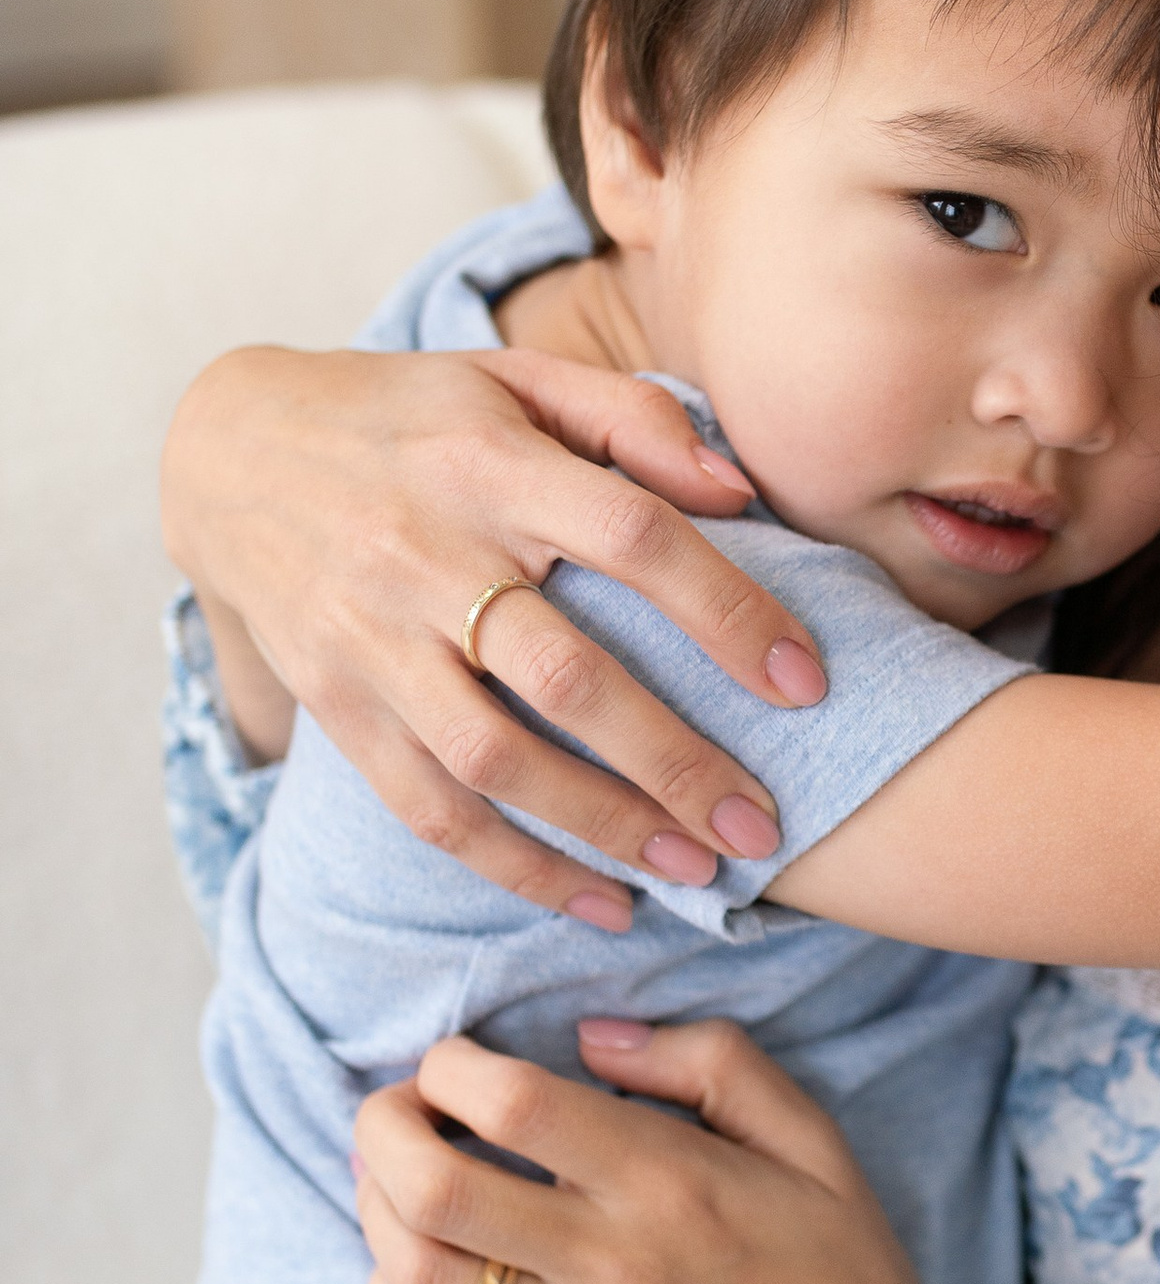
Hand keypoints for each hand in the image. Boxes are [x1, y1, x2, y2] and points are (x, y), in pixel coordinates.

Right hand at [162, 341, 831, 923]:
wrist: (228, 455)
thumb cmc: (412, 417)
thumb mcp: (515, 378)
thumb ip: (634, 420)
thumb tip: (741, 490)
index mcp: (489, 465)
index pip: (630, 535)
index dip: (726, 609)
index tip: (805, 682)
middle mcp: (426, 556)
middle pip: (568, 677)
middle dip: (677, 762)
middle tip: (764, 826)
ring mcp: (372, 641)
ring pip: (496, 761)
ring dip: (604, 829)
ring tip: (696, 875)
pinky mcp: (336, 707)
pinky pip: (429, 809)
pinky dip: (518, 869)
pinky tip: (600, 905)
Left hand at [353, 1021, 1138, 1283]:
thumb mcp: (817, 1145)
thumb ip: (715, 1064)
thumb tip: (595, 1035)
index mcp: (672, 1181)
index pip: (509, 1102)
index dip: (449, 1066)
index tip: (454, 1063)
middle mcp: (612, 1263)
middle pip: (431, 1184)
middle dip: (381, 1128)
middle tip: (398, 1113)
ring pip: (415, 1274)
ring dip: (377, 1214)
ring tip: (398, 1187)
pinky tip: (417, 1274)